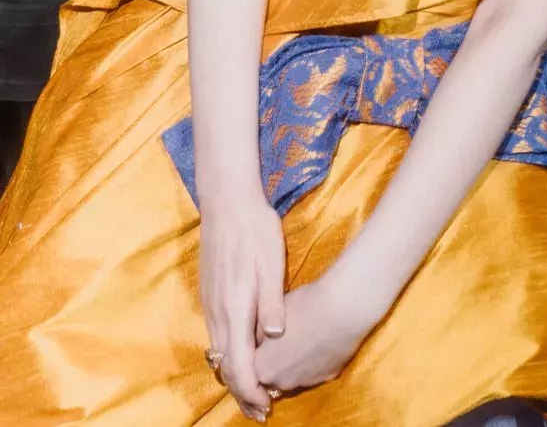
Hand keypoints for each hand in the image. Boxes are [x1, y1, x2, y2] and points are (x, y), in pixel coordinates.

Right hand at [200, 196, 285, 421]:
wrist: (226, 202)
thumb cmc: (255, 229)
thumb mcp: (271, 262)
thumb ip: (272, 302)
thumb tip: (275, 337)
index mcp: (234, 307)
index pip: (239, 364)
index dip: (252, 390)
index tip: (266, 407)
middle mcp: (217, 312)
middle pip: (225, 366)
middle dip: (243, 391)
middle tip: (262, 411)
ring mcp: (210, 304)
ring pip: (219, 353)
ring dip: (235, 375)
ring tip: (257, 391)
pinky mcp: (210, 296)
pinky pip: (217, 337)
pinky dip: (229, 356)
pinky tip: (245, 356)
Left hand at [254, 271, 377, 396]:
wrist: (343, 309)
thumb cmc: (303, 306)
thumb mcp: (268, 314)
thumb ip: (256, 332)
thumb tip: (255, 338)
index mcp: (262, 368)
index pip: (249, 368)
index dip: (256, 351)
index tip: (262, 336)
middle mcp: (281, 382)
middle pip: (271, 374)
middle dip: (274, 359)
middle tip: (282, 336)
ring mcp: (306, 382)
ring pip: (293, 374)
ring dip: (294, 361)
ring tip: (303, 335)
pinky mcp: (327, 377)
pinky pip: (314, 370)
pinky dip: (314, 359)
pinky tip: (320, 339)